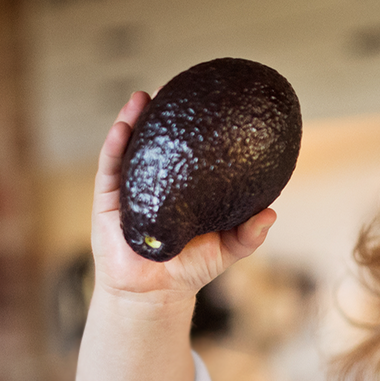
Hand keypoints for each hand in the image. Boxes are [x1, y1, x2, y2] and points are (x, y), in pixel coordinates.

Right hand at [90, 91, 276, 303]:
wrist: (153, 294)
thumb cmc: (190, 269)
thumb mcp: (226, 250)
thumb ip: (248, 234)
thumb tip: (271, 213)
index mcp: (181, 186)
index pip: (187, 149)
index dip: (193, 124)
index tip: (206, 98)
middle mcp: (155, 180)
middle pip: (156, 139)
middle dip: (162, 111)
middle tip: (175, 86)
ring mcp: (129, 187)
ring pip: (130, 146)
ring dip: (134, 118)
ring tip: (143, 96)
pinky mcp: (107, 200)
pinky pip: (110, 167)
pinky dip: (116, 144)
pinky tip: (124, 126)